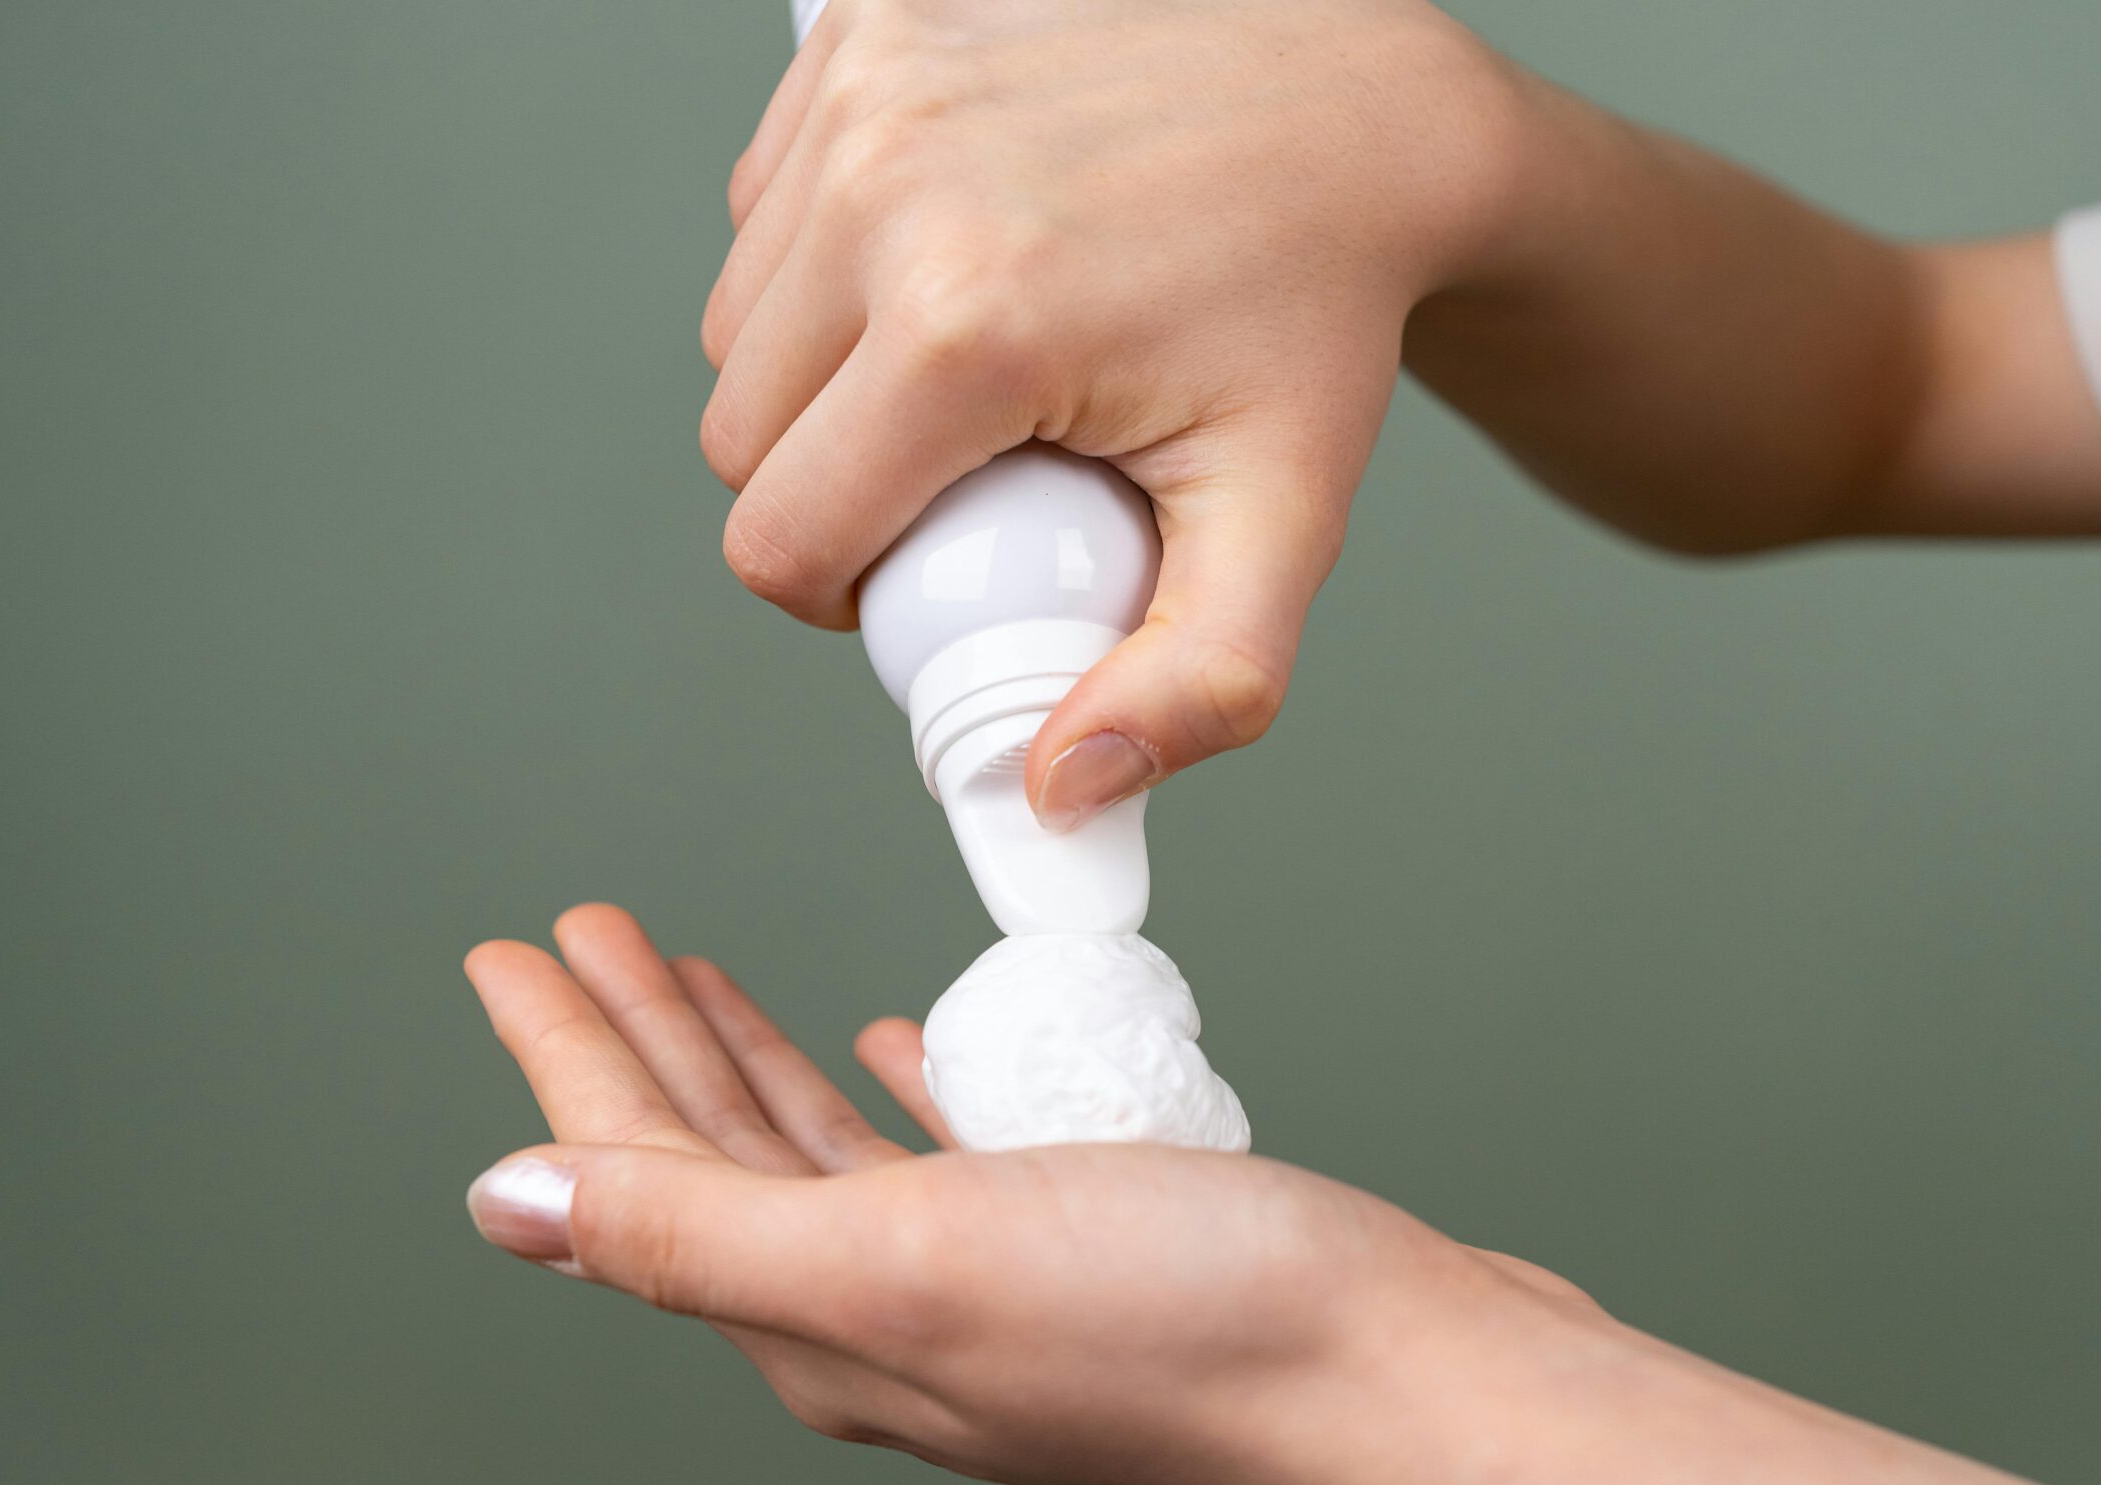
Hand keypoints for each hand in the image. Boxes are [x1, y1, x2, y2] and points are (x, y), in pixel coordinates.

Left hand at [461, 903, 1599, 1484]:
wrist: (1406, 1385)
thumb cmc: (1188, 1333)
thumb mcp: (909, 1262)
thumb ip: (703, 1233)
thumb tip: (507, 1207)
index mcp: (822, 1322)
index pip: (643, 1174)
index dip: (569, 1055)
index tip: (512, 951)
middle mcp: (890, 1313)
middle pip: (719, 1155)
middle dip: (643, 1039)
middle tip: (590, 935)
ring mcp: (988, 1286)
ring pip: (821, 1153)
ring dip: (751, 1054)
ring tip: (702, 974)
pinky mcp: (1083, 1252)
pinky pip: (946, 1157)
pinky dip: (898, 1089)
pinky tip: (894, 1044)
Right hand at [700, 0, 1525, 824]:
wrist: (1363, 113)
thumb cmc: (1319, 310)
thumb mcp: (1283, 522)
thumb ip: (1194, 685)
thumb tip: (1063, 791)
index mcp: (970, 323)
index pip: (781, 537)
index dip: (844, 593)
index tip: (929, 572)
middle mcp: (891, 187)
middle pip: (741, 435)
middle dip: (832, 485)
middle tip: (963, 471)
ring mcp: (869, 91)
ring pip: (737, 321)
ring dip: (819, 374)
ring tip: (964, 365)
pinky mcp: (863, 28)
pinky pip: (764, 202)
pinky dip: (824, 256)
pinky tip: (943, 259)